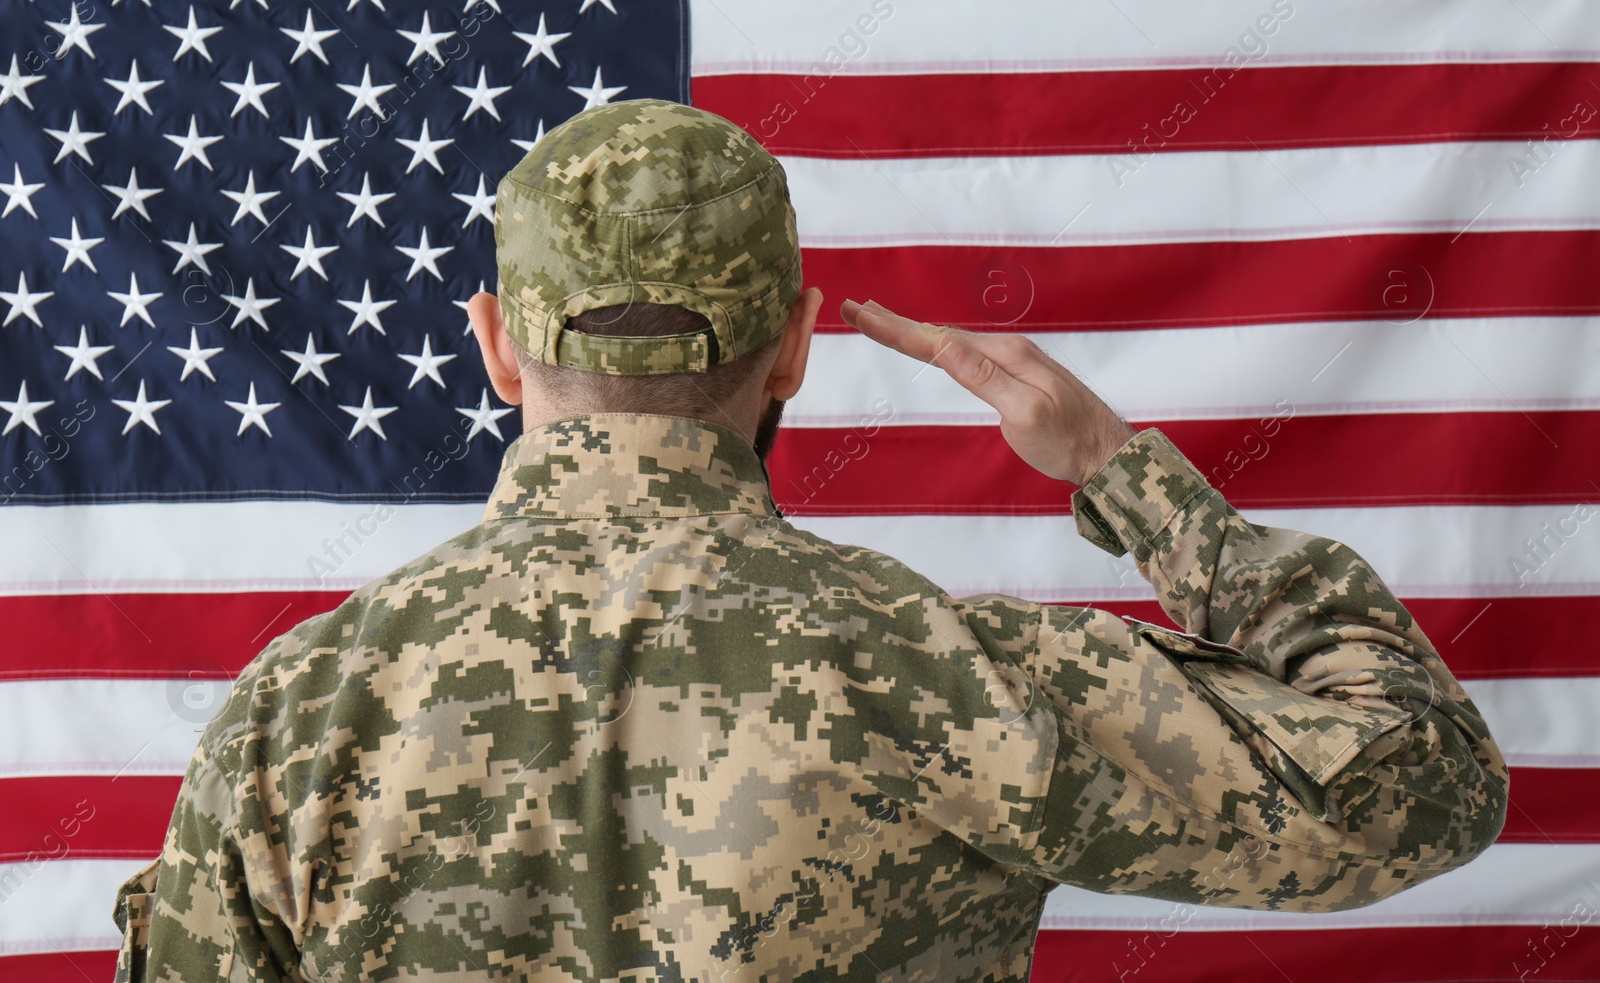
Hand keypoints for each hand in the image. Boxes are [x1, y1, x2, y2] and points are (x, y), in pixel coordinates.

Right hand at [840, 299, 1135, 484]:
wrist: (1108, 451)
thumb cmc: (1068, 441)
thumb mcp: (1023, 414)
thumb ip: (983, 378)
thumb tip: (944, 344)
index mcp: (1004, 355)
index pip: (935, 339)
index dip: (893, 328)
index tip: (858, 313)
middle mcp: (1006, 350)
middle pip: (938, 332)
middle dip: (895, 321)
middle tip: (855, 308)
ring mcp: (1011, 361)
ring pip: (951, 341)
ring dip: (913, 330)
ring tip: (881, 319)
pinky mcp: (1014, 376)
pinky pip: (965, 354)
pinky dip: (937, 344)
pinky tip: (931, 343)